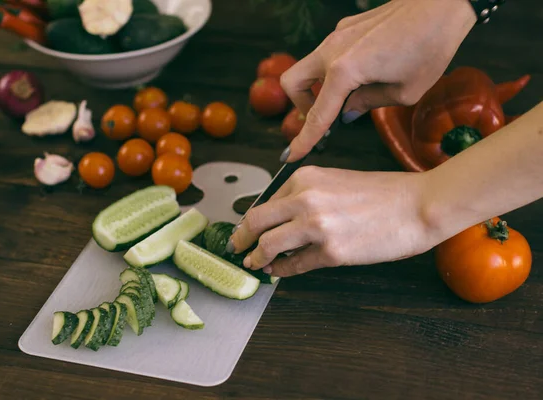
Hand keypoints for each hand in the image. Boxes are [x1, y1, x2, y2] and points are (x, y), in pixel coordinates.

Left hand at [228, 166, 437, 277]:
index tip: (246, 229)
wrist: (418, 204)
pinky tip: (279, 271)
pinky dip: (282, 270)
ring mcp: (316, 226)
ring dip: (257, 257)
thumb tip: (282, 219)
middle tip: (236, 247)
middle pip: (256, 221)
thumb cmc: (384, 193)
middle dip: (241, 238)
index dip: (252, 219)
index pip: (266, 201)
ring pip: (268, 245)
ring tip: (254, 263)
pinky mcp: (331, 252)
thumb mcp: (337, 181)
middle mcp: (305, 199)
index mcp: (306, 177)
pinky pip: (295, 265)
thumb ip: (307, 196)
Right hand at [280, 0, 476, 161]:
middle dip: (300, 105)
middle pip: (292, 82)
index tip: (292, 156)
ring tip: (351, 98)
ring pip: (309, 66)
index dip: (304, 140)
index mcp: (344, 71)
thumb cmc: (431, 46)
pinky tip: (364, 75)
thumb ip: (368, 104)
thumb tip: (348, 111)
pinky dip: (334, 71)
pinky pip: (328, 54)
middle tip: (324, 118)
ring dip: (319, 87)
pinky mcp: (347, 27)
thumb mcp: (404, 92)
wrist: (443, 2)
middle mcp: (332, 50)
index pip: (316, 114)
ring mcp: (337, 35)